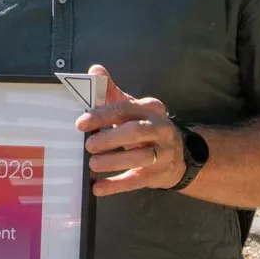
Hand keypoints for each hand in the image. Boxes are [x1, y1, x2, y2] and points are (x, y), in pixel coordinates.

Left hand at [76, 64, 184, 195]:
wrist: (179, 154)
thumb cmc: (144, 126)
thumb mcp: (131, 107)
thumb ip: (110, 92)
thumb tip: (94, 70)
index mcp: (150, 109)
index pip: (125, 109)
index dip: (102, 115)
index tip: (80, 123)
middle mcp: (160, 129)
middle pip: (136, 132)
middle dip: (110, 138)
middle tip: (88, 145)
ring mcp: (162, 153)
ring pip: (139, 158)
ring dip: (113, 161)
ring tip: (92, 164)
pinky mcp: (158, 175)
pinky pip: (136, 180)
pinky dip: (116, 185)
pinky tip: (97, 188)